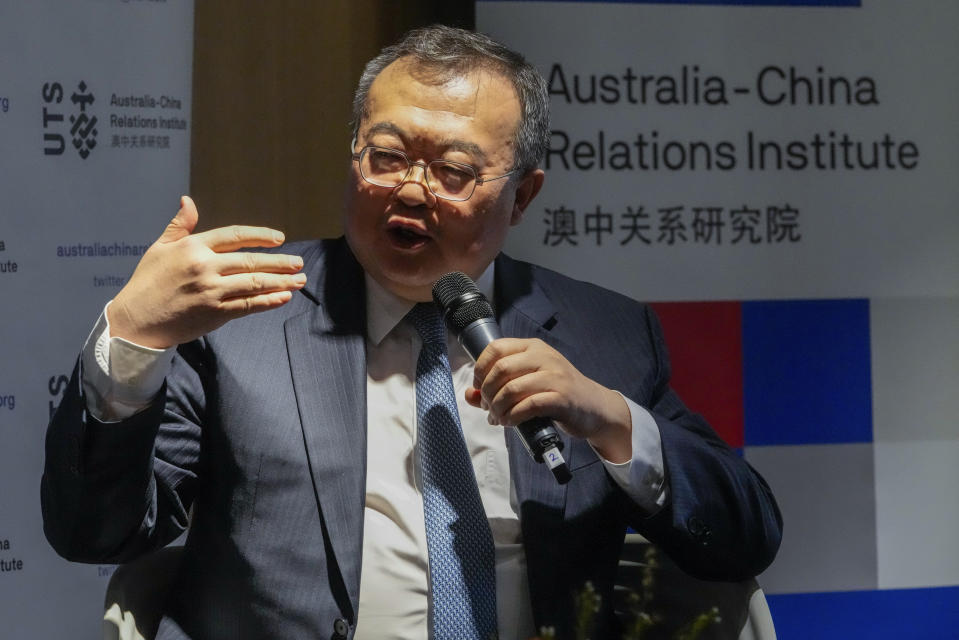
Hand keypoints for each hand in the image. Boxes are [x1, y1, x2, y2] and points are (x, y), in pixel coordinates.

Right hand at [108, 196, 305, 348]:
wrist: (136, 320)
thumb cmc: (147, 283)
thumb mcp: (159, 248)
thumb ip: (179, 225)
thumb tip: (188, 201)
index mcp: (193, 247)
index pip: (235, 235)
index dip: (261, 235)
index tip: (279, 238)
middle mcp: (205, 267)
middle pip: (251, 261)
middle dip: (280, 262)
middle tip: (298, 263)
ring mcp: (212, 291)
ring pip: (255, 283)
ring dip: (281, 282)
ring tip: (299, 280)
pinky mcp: (215, 313)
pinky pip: (248, 305)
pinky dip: (269, 301)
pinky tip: (284, 297)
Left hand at [466, 338, 632, 462]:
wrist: (595, 407)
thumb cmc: (558, 394)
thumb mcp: (528, 384)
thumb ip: (498, 387)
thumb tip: (470, 394)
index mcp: (533, 347)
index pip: (496, 348)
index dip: (481, 369)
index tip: (479, 386)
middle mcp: (543, 357)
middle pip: (500, 369)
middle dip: (488, 392)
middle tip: (489, 407)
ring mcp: (554, 376)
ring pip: (512, 388)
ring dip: (499, 408)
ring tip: (499, 418)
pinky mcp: (562, 397)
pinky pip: (528, 405)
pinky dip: (513, 416)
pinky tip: (512, 422)